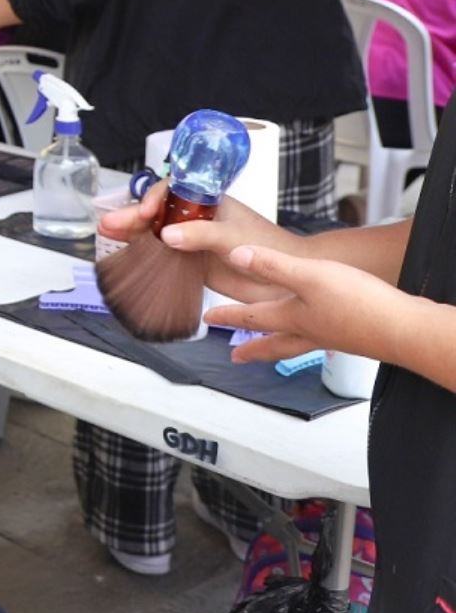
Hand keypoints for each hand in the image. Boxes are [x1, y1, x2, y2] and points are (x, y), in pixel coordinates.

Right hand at [98, 183, 302, 302]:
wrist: (287, 281)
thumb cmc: (269, 248)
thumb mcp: (232, 236)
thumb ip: (200, 234)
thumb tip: (167, 235)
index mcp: (208, 202)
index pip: (172, 191)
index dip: (154, 198)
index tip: (146, 212)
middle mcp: (196, 219)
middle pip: (157, 212)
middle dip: (132, 215)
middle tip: (109, 223)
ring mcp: (193, 241)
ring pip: (155, 233)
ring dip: (132, 233)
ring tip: (108, 234)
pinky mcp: (192, 263)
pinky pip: (162, 255)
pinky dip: (144, 254)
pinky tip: (128, 255)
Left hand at [206, 245, 414, 364]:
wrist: (404, 329)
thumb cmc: (359, 305)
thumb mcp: (309, 275)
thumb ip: (272, 265)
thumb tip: (235, 256)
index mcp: (292, 317)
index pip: (251, 317)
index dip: (227, 315)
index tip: (208, 319)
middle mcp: (310, 331)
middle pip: (273, 342)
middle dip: (253, 348)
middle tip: (237, 357)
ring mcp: (334, 336)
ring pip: (299, 343)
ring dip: (282, 346)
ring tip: (277, 349)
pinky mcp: (356, 334)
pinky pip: (324, 339)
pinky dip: (314, 339)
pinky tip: (325, 333)